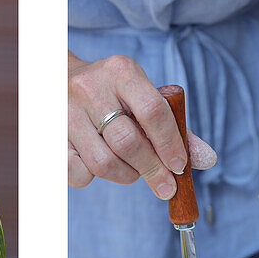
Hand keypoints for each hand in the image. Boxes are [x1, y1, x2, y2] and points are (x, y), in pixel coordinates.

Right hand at [69, 52, 216, 199]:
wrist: (60, 77)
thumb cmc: (112, 92)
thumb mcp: (143, 94)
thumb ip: (174, 126)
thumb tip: (206, 159)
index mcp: (121, 71)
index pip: (153, 111)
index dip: (170, 144)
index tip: (180, 166)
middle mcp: (91, 88)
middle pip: (128, 142)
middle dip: (153, 170)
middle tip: (166, 185)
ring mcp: (67, 112)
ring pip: (103, 162)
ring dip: (126, 175)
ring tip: (133, 170)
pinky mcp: (52, 134)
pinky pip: (77, 172)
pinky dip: (94, 178)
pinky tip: (100, 165)